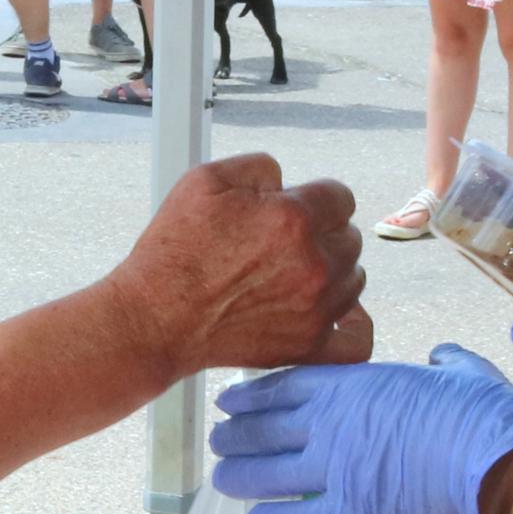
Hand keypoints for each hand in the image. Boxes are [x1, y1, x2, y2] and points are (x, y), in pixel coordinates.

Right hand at [111, 153, 371, 380]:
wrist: (155, 319)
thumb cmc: (174, 250)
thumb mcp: (205, 180)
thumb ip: (260, 168)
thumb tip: (287, 182)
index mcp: (294, 218)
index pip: (341, 197)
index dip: (316, 199)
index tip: (293, 210)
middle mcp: (314, 263)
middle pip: (350, 237)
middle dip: (323, 233)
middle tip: (282, 244)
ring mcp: (315, 308)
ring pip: (354, 278)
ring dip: (333, 271)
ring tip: (295, 274)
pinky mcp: (308, 346)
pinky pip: (358, 339)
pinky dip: (355, 323)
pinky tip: (342, 312)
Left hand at [210, 344, 512, 513]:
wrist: (495, 456)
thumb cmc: (480, 408)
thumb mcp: (457, 371)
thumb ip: (443, 362)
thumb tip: (444, 358)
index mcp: (351, 383)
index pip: (283, 387)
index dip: (250, 396)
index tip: (229, 401)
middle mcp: (330, 424)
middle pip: (265, 429)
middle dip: (236, 435)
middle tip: (218, 440)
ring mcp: (336, 469)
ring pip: (270, 474)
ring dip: (241, 476)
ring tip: (221, 479)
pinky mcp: (352, 510)